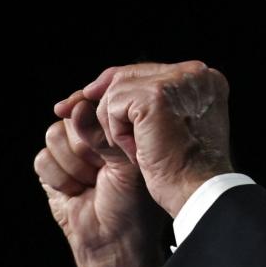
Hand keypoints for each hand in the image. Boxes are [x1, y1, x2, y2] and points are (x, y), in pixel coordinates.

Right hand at [35, 94, 167, 266]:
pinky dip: (60, 179)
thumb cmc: (132, 203)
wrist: (113, 241)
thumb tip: (77, 107)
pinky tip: (76, 192)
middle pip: (71, 117)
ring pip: (54, 136)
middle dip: (85, 145)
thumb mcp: (127, 162)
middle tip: (102, 169)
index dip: (89, 106)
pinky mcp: (51, 172)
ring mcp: (70, 153)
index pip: (94, 102)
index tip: (86, 110)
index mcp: (116, 130)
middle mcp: (92, 138)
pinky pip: (42, 159)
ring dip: (74, 165)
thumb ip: (103, 134)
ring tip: (91, 183)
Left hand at [82, 60, 232, 217]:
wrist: (197, 193)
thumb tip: (85, 97)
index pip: (147, 73)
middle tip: (62, 109)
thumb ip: (143, 107)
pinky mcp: (155, 96)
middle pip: (128, 74)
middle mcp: (193, 73)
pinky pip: (113, 106)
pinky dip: (115, 132)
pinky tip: (134, 153)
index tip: (84, 100)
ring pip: (117, 89)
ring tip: (136, 152)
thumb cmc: (185, 170)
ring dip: (113, 124)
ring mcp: (175, 82)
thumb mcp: (167, 130)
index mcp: (203, 80)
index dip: (114, 87)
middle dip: (96, 96)